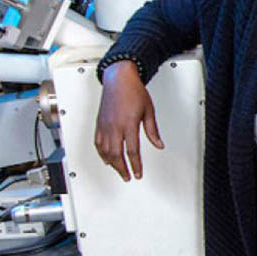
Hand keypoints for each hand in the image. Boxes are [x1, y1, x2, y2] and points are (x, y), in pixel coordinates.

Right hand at [94, 60, 163, 180]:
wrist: (119, 79)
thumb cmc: (134, 91)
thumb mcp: (149, 111)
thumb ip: (152, 131)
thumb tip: (159, 145)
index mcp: (128, 124)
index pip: (132, 151)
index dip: (135, 165)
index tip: (138, 173)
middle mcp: (114, 127)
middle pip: (116, 155)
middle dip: (122, 168)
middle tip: (128, 176)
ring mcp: (104, 125)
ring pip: (105, 151)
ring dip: (112, 163)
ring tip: (119, 170)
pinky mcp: (99, 123)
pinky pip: (97, 143)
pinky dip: (101, 153)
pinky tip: (106, 158)